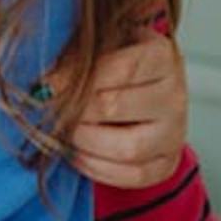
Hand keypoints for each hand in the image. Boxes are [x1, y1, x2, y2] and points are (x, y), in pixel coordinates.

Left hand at [55, 34, 187, 189]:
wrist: (145, 88)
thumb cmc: (115, 61)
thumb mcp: (103, 44)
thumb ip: (79, 54)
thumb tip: (45, 83)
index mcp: (161, 57)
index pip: (119, 68)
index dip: (76, 78)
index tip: (45, 85)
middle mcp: (175, 96)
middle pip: (115, 107)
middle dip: (73, 112)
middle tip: (48, 112)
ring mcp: (174, 133)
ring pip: (127, 148)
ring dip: (83, 143)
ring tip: (61, 133)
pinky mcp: (166, 163)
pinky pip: (132, 175)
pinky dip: (97, 168)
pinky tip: (76, 153)